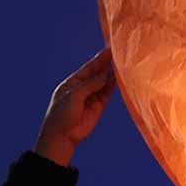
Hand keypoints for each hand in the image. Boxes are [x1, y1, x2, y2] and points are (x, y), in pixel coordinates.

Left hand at [34, 48, 116, 165]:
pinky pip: (108, 92)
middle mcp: (83, 87)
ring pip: (104, 82)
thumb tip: (107, 75)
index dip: (99, 58)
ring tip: (123, 64)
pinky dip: (114, 86)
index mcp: (73, 81)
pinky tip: (120, 78)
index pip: (89, 67)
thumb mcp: (74, 96)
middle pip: (98, 73)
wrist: (62, 136)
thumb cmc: (62, 114)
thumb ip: (91, 84)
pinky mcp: (98, 105)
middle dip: (107, 63)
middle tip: (120, 53)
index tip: (109, 49)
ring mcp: (91, 96)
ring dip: (113, 74)